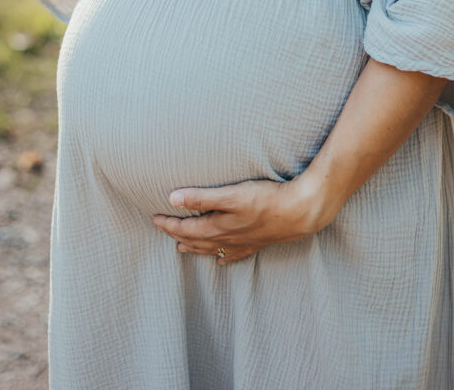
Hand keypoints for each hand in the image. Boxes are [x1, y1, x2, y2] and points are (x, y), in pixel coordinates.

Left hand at [151, 171, 333, 264]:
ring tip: (181, 248)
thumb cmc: (265, 199)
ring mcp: (242, 243)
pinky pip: (234, 254)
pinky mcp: (256, 243)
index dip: (168, 224)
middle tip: (163, 229)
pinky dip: (223, 256)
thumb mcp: (231, 194)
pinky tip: (221, 259)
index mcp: (217, 226)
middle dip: (177, 235)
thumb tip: (172, 198)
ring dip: (194, 247)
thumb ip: (201, 197)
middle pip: (195, 240)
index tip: (155, 218)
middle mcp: (227, 238)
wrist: (298, 213)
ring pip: (211, 249)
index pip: (185, 228)